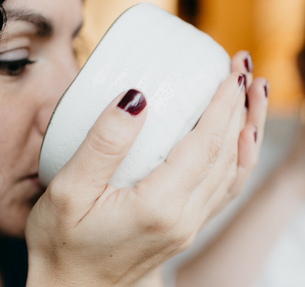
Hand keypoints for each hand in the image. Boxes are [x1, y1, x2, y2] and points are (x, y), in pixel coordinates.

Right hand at [26, 51, 265, 286]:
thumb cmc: (61, 244)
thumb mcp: (68, 190)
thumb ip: (103, 144)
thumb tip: (136, 98)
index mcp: (158, 206)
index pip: (204, 144)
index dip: (221, 104)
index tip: (229, 70)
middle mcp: (183, 218)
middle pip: (227, 154)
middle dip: (240, 107)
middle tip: (242, 68)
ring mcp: (186, 227)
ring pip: (232, 172)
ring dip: (245, 130)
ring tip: (251, 96)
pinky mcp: (181, 229)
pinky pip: (222, 189)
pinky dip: (236, 159)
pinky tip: (236, 142)